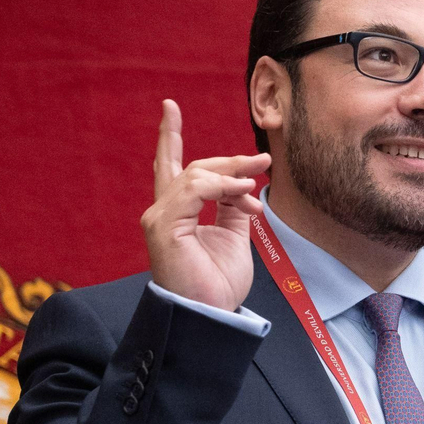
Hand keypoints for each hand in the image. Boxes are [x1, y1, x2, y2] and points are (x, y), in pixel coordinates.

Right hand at [142, 99, 270, 310]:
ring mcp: (159, 217)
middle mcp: (162, 212)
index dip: (171, 137)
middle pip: (195, 168)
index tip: (170, 107)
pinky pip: (195, 190)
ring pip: (197, 176)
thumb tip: (246, 184)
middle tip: (264, 160)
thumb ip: (233, 208)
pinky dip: (223, 186)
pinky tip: (246, 192)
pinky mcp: (163, 225)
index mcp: (176, 214)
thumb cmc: (218, 285)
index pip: (172, 167)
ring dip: (233, 174)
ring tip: (259, 180)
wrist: (210, 316)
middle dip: (231, 161)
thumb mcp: (234, 238)